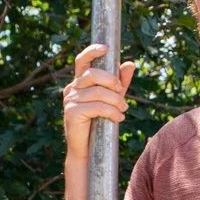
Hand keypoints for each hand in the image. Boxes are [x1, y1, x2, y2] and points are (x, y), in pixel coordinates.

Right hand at [63, 42, 135, 156]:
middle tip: (121, 92)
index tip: (106, 48)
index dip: (92, 51)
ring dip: (115, 100)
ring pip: (97, 92)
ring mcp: (70, 100)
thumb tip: (130, 64)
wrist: (88, 150)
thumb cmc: (99, 123)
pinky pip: (96, 106)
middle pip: (93, 75)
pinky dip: (111, 112)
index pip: (82, 61)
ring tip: (123, 110)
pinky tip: (118, 118)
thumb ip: (120, 82)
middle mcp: (72, 88)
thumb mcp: (112, 99)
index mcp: (80, 82)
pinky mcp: (71, 112)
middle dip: (112, 81)